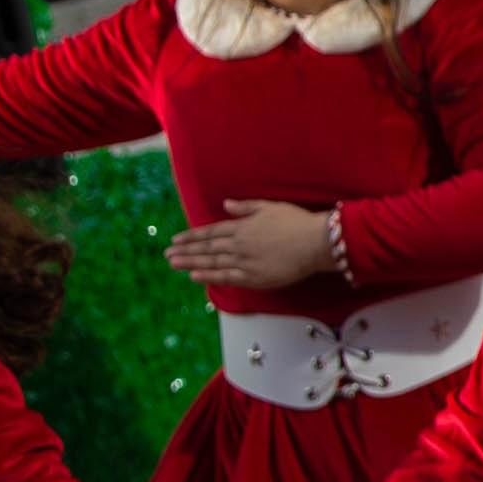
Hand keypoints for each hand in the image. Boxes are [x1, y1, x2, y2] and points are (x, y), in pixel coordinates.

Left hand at [163, 199, 338, 294]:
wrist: (315, 242)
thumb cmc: (298, 223)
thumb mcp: (270, 207)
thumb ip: (246, 207)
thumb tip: (226, 204)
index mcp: (243, 226)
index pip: (211, 232)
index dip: (192, 236)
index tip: (177, 239)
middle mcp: (239, 243)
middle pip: (207, 248)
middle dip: (185, 250)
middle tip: (167, 254)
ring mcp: (245, 261)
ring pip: (211, 262)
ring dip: (190, 263)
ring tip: (173, 264)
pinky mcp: (254, 277)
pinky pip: (226, 277)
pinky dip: (208, 276)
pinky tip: (194, 276)